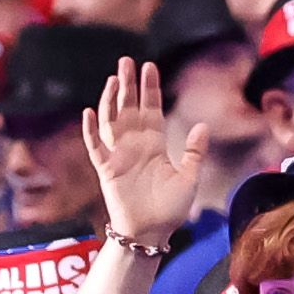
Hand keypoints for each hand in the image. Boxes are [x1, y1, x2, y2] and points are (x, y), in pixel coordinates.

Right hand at [83, 57, 197, 247]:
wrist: (152, 232)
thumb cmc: (170, 208)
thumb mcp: (188, 177)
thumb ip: (193, 152)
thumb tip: (203, 126)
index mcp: (154, 143)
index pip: (151, 108)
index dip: (149, 88)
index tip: (149, 66)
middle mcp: (134, 144)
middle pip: (129, 107)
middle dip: (128, 84)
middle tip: (126, 60)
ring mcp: (119, 155)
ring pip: (112, 120)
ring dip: (110, 100)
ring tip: (113, 78)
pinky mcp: (106, 169)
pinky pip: (96, 147)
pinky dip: (91, 131)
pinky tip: (90, 112)